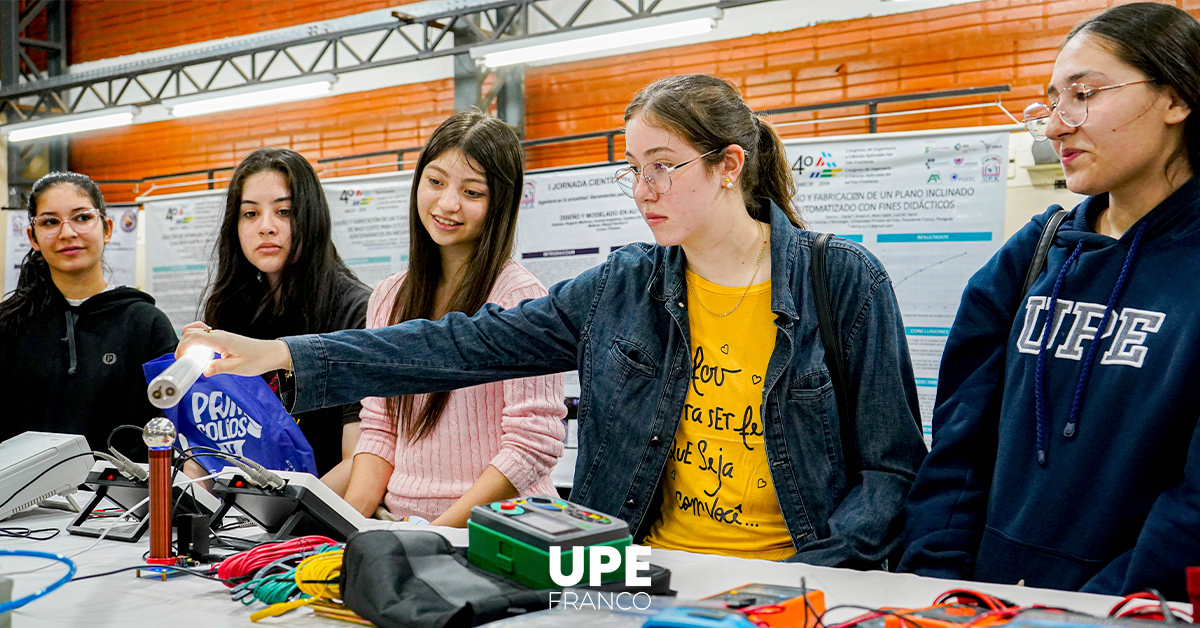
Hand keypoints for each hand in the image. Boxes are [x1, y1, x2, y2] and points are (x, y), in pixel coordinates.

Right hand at [176, 322, 291, 377]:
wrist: (271, 353)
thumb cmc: (258, 360)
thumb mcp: (239, 367)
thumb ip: (220, 368)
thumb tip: (204, 371)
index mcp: (222, 340)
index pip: (195, 337)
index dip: (183, 346)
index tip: (179, 358)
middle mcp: (220, 335)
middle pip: (192, 332)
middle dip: (182, 343)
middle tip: (182, 360)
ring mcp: (221, 336)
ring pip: (197, 332)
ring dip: (188, 342)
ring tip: (188, 357)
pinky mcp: (223, 340)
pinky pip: (205, 337)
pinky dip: (196, 342)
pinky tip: (198, 354)